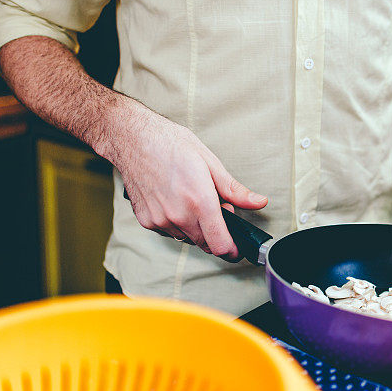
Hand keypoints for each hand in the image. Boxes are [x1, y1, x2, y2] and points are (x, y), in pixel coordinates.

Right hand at [103, 103, 267, 260]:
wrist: (133, 139)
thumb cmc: (170, 145)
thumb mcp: (210, 162)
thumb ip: (234, 190)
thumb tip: (258, 202)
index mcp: (200, 201)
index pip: (220, 245)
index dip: (233, 251)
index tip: (236, 248)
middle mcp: (179, 216)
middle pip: (206, 243)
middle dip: (216, 233)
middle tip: (215, 209)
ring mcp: (160, 220)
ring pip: (187, 238)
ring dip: (196, 228)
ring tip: (193, 201)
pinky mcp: (147, 221)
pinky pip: (169, 232)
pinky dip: (177, 223)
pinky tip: (175, 202)